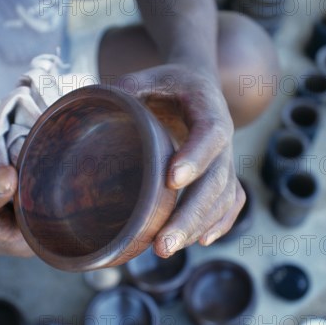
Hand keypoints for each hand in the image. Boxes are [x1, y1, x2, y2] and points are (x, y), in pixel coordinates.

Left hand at [117, 64, 245, 257]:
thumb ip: (126, 87)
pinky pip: (231, 201)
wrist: (196, 85)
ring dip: (198, 227)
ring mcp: (226, 158)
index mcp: (207, 106)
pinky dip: (219, 223)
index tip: (171, 181)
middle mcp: (223, 136)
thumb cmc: (168, 83)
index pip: (210, 132)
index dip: (195, 157)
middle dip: (191, 214)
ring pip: (223, 197)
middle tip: (162, 244)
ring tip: (165, 249)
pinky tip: (200, 241)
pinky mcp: (224, 174)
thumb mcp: (148, 75)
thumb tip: (93, 104)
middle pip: (217, 180)